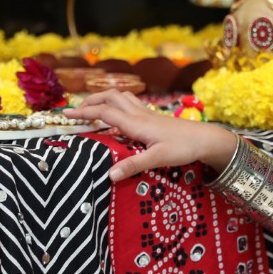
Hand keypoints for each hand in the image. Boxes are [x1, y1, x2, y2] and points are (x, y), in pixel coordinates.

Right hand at [62, 90, 237, 181]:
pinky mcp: (153, 118)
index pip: (104, 112)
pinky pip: (130, 105)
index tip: (66, 114)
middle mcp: (139, 114)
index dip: (84, 112)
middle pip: (111, 97)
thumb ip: (133, 165)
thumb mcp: (157, 159)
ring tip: (92, 108)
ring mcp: (146, 114)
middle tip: (76, 110)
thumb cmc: (183, 148)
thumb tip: (109, 175)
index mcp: (136, 123)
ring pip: (121, 97)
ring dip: (104, 99)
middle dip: (91, 100)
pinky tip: (116, 117)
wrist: (206, 139)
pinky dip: (117, 105)